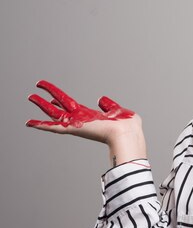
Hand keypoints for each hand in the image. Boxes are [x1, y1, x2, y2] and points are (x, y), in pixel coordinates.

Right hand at [27, 80, 144, 163]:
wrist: (127, 132)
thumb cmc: (127, 125)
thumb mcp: (116, 110)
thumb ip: (108, 105)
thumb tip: (100, 99)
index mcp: (90, 116)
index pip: (71, 106)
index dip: (60, 100)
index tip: (51, 96)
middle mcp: (81, 120)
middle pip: (58, 108)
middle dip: (45, 101)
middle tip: (32, 95)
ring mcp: (77, 124)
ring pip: (54, 114)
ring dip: (41, 105)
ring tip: (30, 97)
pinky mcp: (75, 129)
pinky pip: (55, 127)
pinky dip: (42, 126)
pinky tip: (30, 123)